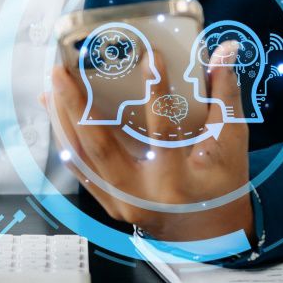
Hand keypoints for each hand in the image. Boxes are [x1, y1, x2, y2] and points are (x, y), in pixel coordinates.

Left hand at [44, 40, 252, 243]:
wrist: (208, 234)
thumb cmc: (223, 182)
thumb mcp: (231, 141)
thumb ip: (224, 94)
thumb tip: (226, 48)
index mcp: (179, 180)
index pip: (164, 130)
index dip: (157, 92)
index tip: (149, 56)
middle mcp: (144, 195)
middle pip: (102, 145)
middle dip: (78, 106)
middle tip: (61, 70)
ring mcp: (121, 203)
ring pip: (83, 157)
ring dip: (64, 120)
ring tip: (51, 86)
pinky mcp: (109, 205)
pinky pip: (81, 170)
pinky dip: (67, 140)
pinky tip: (56, 114)